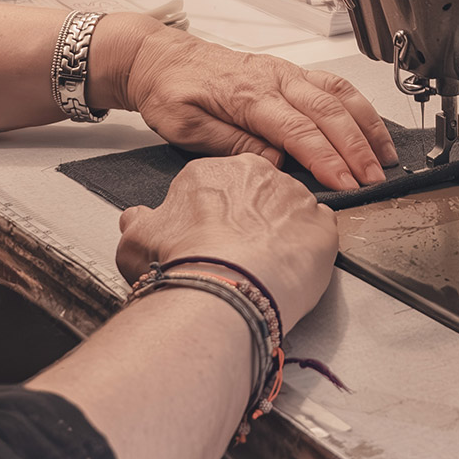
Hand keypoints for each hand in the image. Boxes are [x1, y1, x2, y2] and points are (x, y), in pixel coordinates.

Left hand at [90, 16, 396, 192]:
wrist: (161, 58)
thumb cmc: (171, 92)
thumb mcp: (186, 128)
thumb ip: (232, 145)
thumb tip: (275, 162)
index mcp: (249, 94)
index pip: (299, 131)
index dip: (328, 159)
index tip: (347, 184)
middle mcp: (274, 78)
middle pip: (329, 113)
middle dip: (357, 149)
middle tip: (375, 180)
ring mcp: (285, 72)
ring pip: (339, 94)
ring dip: (366, 126)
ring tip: (385, 158)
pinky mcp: (290, 72)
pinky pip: (334, 86)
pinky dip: (358, 108)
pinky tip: (370, 128)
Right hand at [115, 154, 338, 332]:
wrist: (225, 287)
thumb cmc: (183, 263)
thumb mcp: (137, 240)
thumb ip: (138, 223)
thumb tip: (135, 219)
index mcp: (211, 170)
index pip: (216, 185)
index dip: (212, 216)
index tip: (210, 237)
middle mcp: (257, 173)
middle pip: (256, 192)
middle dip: (250, 219)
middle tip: (238, 254)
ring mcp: (295, 195)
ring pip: (289, 210)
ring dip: (281, 232)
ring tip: (266, 266)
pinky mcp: (324, 224)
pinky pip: (319, 231)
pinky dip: (309, 249)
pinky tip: (293, 269)